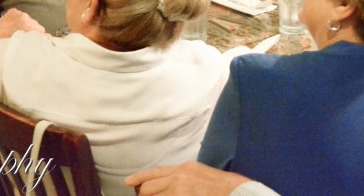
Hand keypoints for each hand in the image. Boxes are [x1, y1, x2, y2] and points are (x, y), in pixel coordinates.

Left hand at [0, 8, 44, 41]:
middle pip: (37, 25)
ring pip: (31, 20)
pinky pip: (23, 16)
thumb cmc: (5, 44)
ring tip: (21, 33)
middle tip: (29, 39)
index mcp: (26, 25)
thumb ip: (35, 40)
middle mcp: (24, 16)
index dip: (41, 37)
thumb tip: (49, 37)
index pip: (41, 31)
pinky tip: (15, 27)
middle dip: (35, 32)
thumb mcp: (22, 43)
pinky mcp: (13, 10)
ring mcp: (18, 12)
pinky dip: (22, 21)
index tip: (41, 42)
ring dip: (28, 26)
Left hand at [126, 162, 250, 195]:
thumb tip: (169, 182)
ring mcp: (179, 193)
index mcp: (182, 169)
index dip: (139, 178)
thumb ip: (182, 175)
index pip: (155, 173)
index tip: (128, 182)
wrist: (235, 192)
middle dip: (143, 194)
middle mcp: (178, 179)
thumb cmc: (221, 185)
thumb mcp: (199, 172)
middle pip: (149, 188)